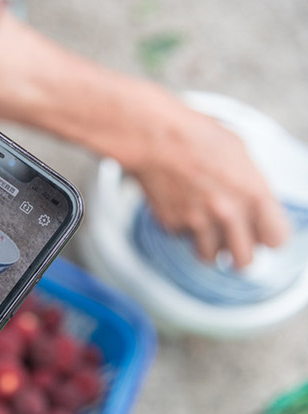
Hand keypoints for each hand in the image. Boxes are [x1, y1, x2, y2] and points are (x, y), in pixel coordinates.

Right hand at [129, 105, 289, 267]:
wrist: (154, 136)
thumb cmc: (196, 136)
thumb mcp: (240, 152)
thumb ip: (252, 185)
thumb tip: (258, 205)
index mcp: (254, 193)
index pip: (276, 239)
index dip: (269, 237)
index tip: (262, 233)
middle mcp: (227, 213)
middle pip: (244, 260)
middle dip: (239, 253)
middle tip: (233, 242)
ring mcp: (197, 222)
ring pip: (210, 257)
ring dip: (209, 246)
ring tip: (204, 227)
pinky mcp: (171, 224)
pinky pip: (181, 238)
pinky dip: (181, 228)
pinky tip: (179, 205)